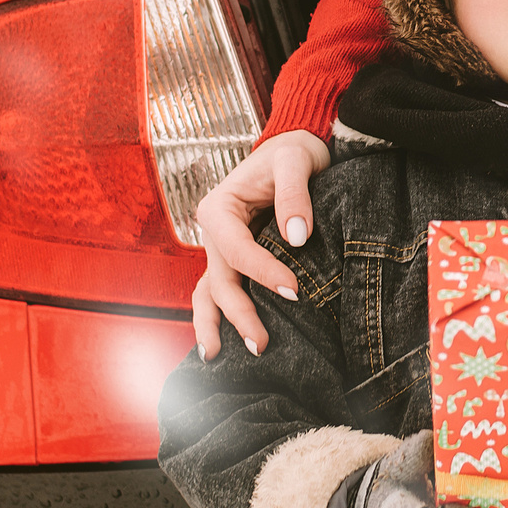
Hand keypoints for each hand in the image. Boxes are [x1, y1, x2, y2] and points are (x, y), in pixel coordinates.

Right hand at [191, 130, 330, 357]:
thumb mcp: (295, 161)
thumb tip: (298, 237)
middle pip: (220, 281)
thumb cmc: (293, 153)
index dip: (263, 273)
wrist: (293, 150)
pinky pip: (222, 291)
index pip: (237, 251)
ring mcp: (220, 250)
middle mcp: (213, 233)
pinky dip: (222, 316)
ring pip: (209, 293)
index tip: (295, 292)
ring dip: (215, 324)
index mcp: (219, 209)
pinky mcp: (235, 260)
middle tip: (262, 345)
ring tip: (218, 357)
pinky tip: (226, 344)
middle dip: (238, 314)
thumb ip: (294, 195)